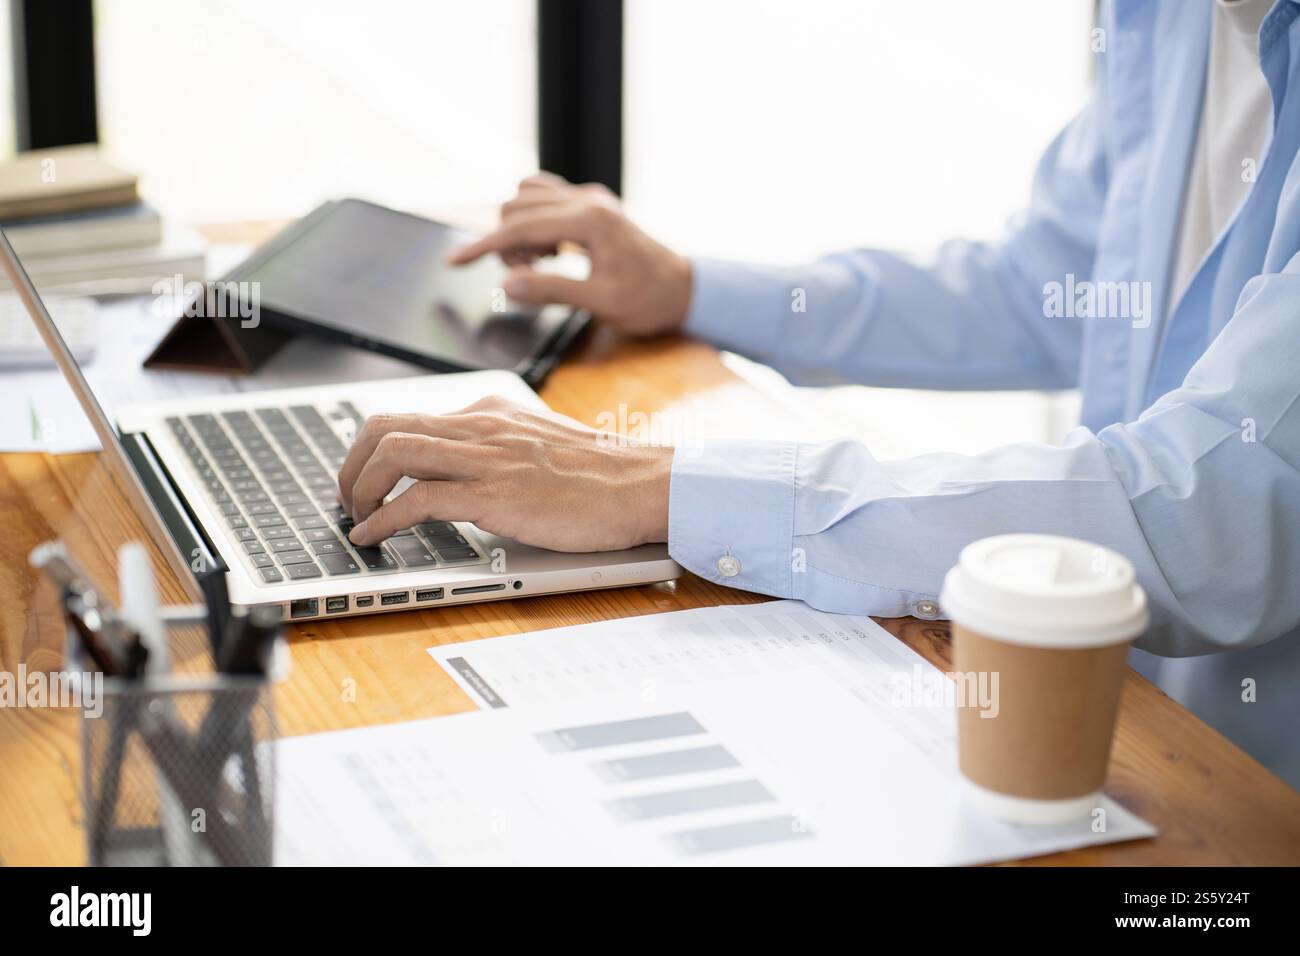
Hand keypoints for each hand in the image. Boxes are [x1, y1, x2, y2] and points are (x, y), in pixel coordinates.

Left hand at [336, 396, 672, 551]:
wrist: (642, 484)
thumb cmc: (601, 476)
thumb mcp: (539, 447)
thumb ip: (499, 452)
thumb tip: (462, 477)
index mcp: (489, 413)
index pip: (408, 416)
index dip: (369, 450)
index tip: (362, 479)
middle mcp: (481, 427)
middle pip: (384, 427)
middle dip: (350, 466)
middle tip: (348, 498)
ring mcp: (487, 458)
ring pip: (392, 453)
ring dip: (358, 489)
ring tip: (356, 517)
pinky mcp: (496, 493)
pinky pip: (419, 498)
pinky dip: (384, 520)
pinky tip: (376, 537)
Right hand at [447, 172, 692, 336]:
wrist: (685, 290)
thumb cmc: (649, 300)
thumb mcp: (600, 303)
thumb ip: (551, 291)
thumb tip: (505, 285)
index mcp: (589, 221)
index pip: (519, 227)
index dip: (481, 247)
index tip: (452, 262)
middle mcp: (587, 200)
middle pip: (516, 206)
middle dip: (505, 243)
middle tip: (525, 277)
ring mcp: (590, 198)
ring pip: (528, 195)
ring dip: (518, 229)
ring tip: (538, 264)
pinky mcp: (592, 204)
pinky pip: (546, 197)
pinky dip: (534, 221)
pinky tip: (549, 250)